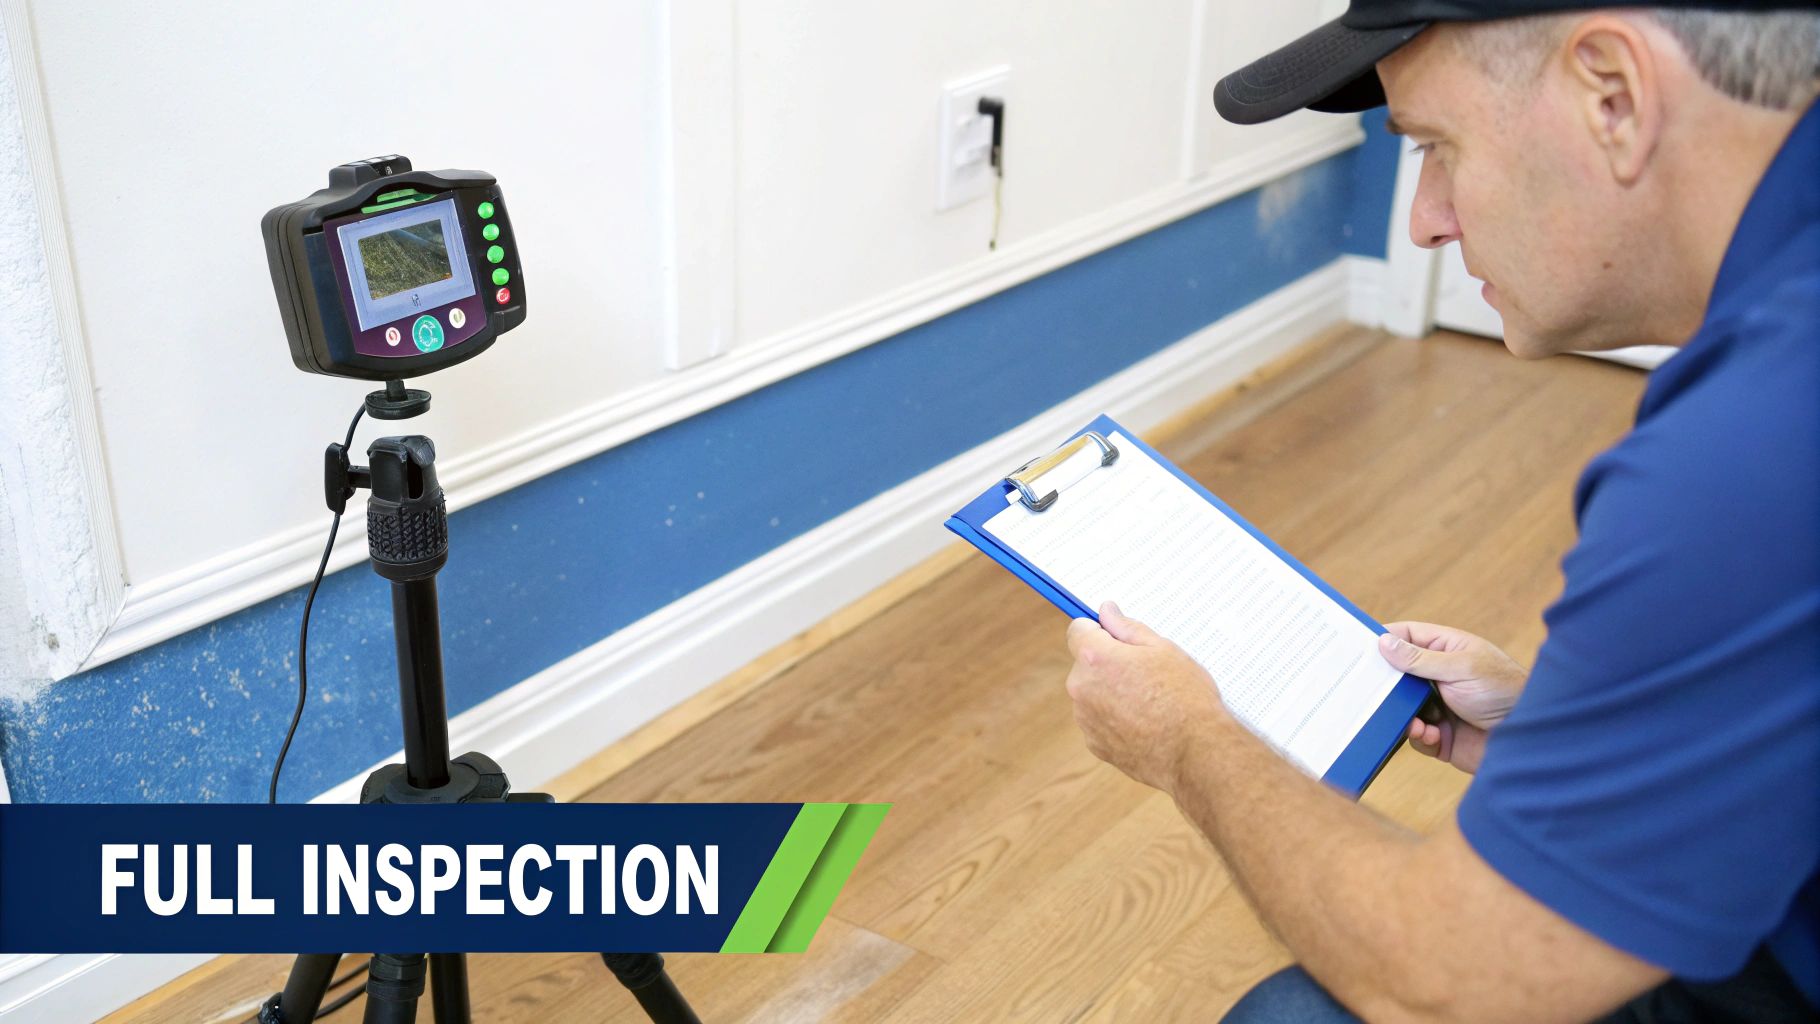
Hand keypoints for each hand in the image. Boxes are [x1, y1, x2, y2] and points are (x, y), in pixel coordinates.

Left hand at [1063, 601, 1224, 794]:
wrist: (1195, 753)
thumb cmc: (1185, 697)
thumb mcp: (1163, 650)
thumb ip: (1127, 627)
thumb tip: (1106, 611)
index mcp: (1095, 658)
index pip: (1077, 630)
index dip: (1098, 630)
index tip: (1117, 638)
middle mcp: (1081, 688)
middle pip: (1085, 664)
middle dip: (1107, 664)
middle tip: (1145, 673)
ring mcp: (1085, 719)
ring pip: (1092, 694)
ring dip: (1110, 693)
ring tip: (1148, 702)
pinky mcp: (1095, 744)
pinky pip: (1099, 721)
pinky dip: (1115, 719)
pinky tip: (1144, 723)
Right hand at [1377, 621, 1526, 773]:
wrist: (1532, 738)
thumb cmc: (1504, 691)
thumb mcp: (1461, 668)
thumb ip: (1420, 658)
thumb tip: (1384, 642)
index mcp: (1446, 651)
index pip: (1407, 637)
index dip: (1384, 639)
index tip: (1358, 646)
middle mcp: (1439, 677)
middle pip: (1398, 675)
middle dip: (1383, 682)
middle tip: (1363, 687)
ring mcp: (1439, 707)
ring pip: (1401, 708)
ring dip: (1400, 714)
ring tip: (1409, 719)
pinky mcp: (1441, 736)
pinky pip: (1415, 737)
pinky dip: (1417, 737)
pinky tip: (1429, 735)